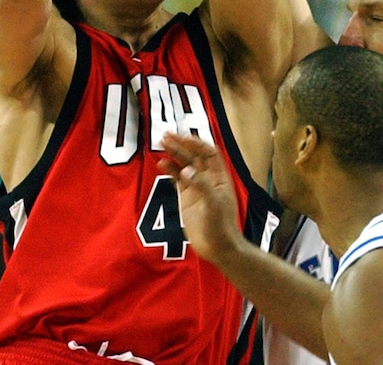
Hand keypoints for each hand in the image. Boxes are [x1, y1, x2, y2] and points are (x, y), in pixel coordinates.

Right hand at [158, 132, 242, 265]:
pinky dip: (169, 170)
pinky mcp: (185, 197)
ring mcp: (195, 187)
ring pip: (183, 164)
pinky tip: (161, 163)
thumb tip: (185, 170)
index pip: (209, 153)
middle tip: (166, 135)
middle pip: (193, 155)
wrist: (217, 248)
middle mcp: (207, 178)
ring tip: (161, 143)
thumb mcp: (214, 204)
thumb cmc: (221, 225)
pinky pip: (176, 179)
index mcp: (219, 176)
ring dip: (173, 154)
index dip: (197, 143)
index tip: (184, 137)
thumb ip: (201, 185)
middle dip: (181, 145)